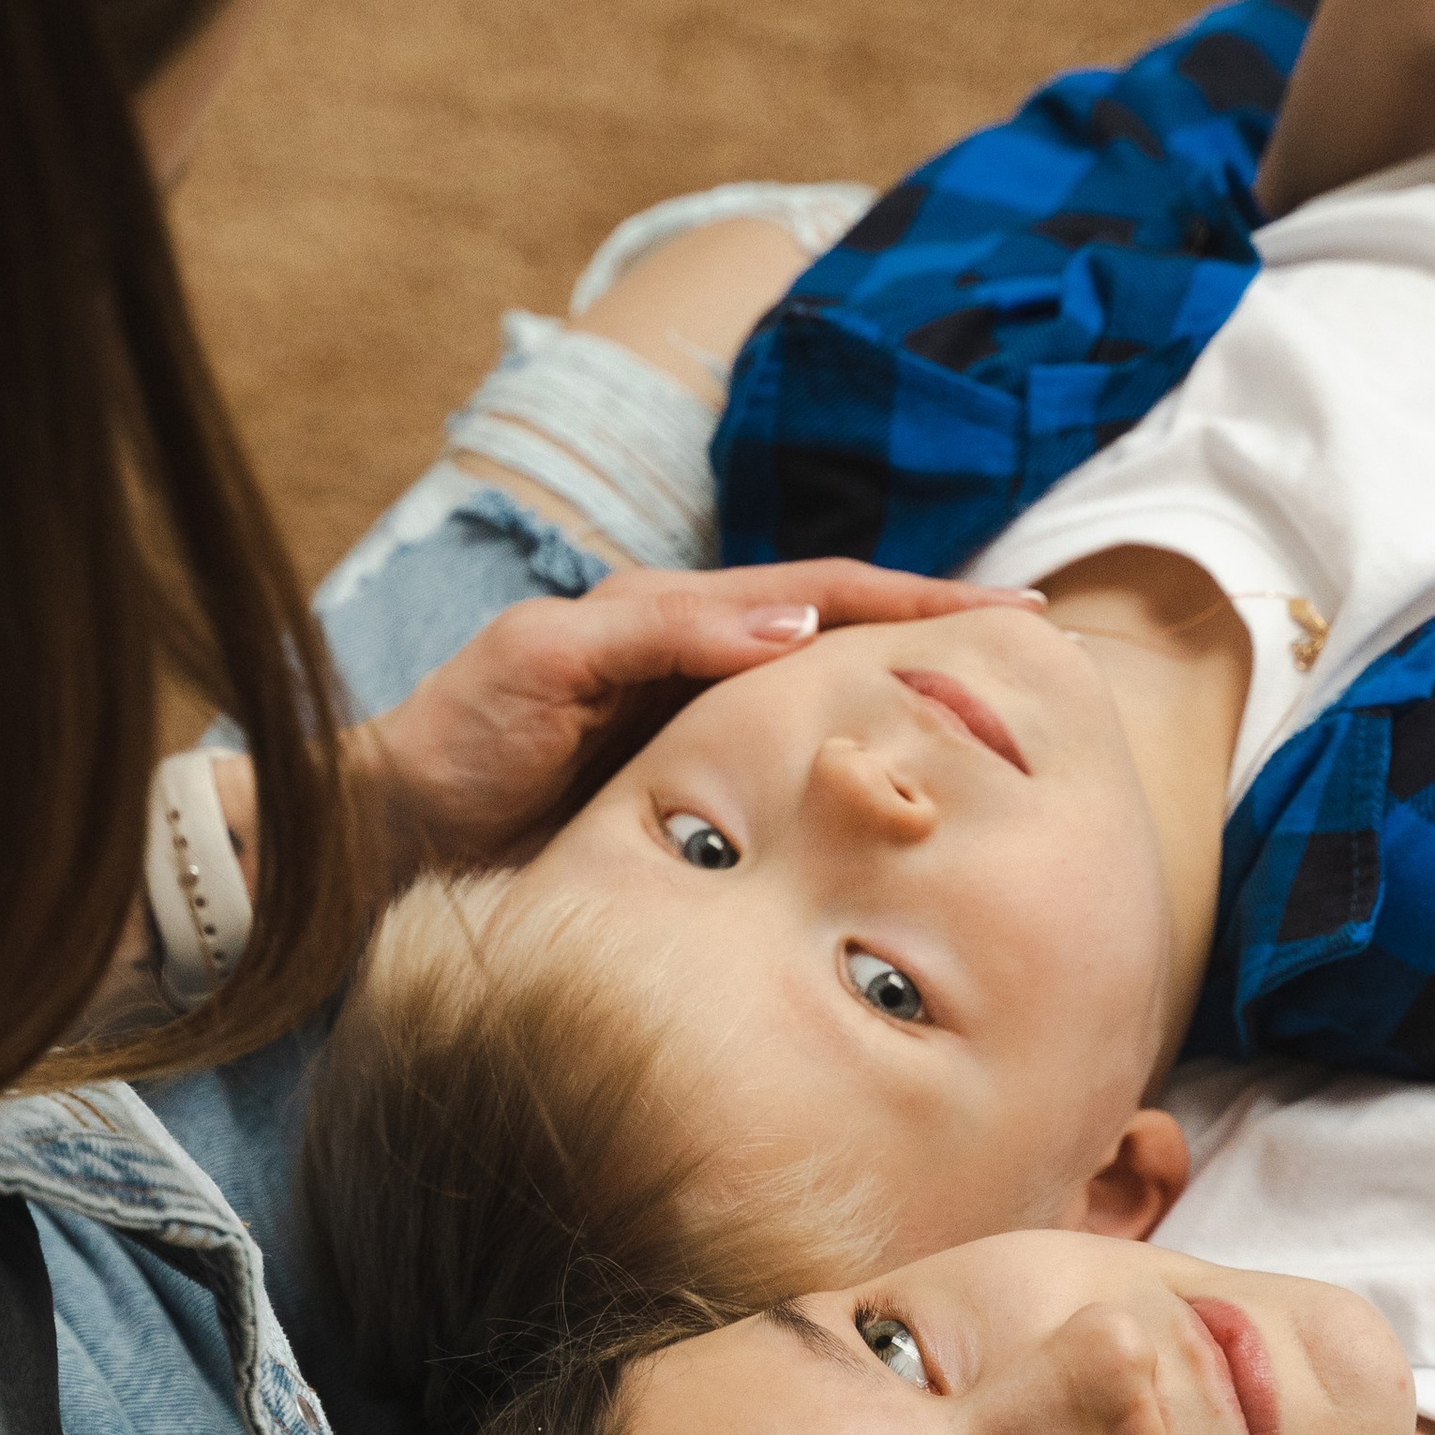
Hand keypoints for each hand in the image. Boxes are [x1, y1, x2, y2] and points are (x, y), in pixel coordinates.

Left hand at [349, 559, 1046, 877]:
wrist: (387, 838)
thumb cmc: (455, 742)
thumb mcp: (542, 661)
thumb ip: (656, 631)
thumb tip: (796, 622)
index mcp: (679, 621)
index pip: (825, 595)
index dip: (921, 602)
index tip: (1016, 613)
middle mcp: (705, 671)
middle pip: (850, 644)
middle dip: (947, 646)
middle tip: (1047, 664)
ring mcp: (707, 742)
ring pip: (835, 717)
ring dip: (918, 715)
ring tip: (1011, 733)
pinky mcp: (703, 813)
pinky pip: (801, 788)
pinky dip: (865, 786)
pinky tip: (914, 818)